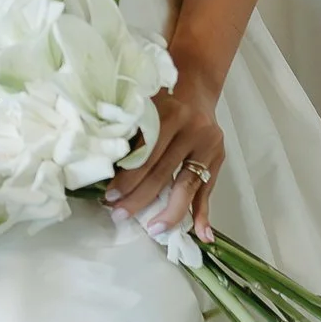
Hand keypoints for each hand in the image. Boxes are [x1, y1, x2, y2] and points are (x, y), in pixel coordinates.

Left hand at [104, 58, 225, 240]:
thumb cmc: (161, 97)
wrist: (196, 85)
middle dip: (141, 199)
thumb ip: (131, 129)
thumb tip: (102, 164)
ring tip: (154, 230)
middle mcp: (193, 130)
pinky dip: (204, 213)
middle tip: (120, 216)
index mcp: (170, 114)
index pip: (146, 155)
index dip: (128, 179)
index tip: (109, 198)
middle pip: (164, 173)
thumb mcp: (144, 103)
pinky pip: (208, 190)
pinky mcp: (218, 159)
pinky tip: (202, 236)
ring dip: (170, 212)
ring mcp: (209, 146)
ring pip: (187, 186)